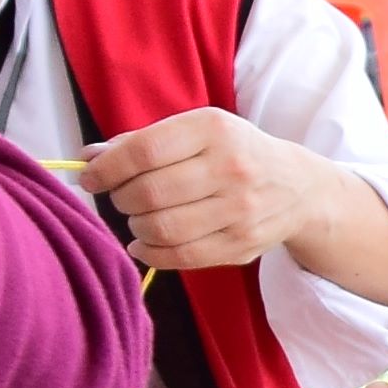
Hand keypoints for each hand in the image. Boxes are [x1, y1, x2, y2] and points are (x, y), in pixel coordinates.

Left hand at [71, 102, 321, 273]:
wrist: (298, 188)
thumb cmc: (234, 153)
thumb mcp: (197, 131)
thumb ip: (143, 142)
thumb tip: (89, 157)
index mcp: (213, 129)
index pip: (144, 151)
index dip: (106, 169)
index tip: (90, 177)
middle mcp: (231, 168)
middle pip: (149, 193)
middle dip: (121, 199)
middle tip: (122, 198)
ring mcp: (240, 210)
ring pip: (162, 228)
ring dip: (136, 227)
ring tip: (139, 219)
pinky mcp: (242, 244)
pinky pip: (180, 257)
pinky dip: (151, 254)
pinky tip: (145, 244)